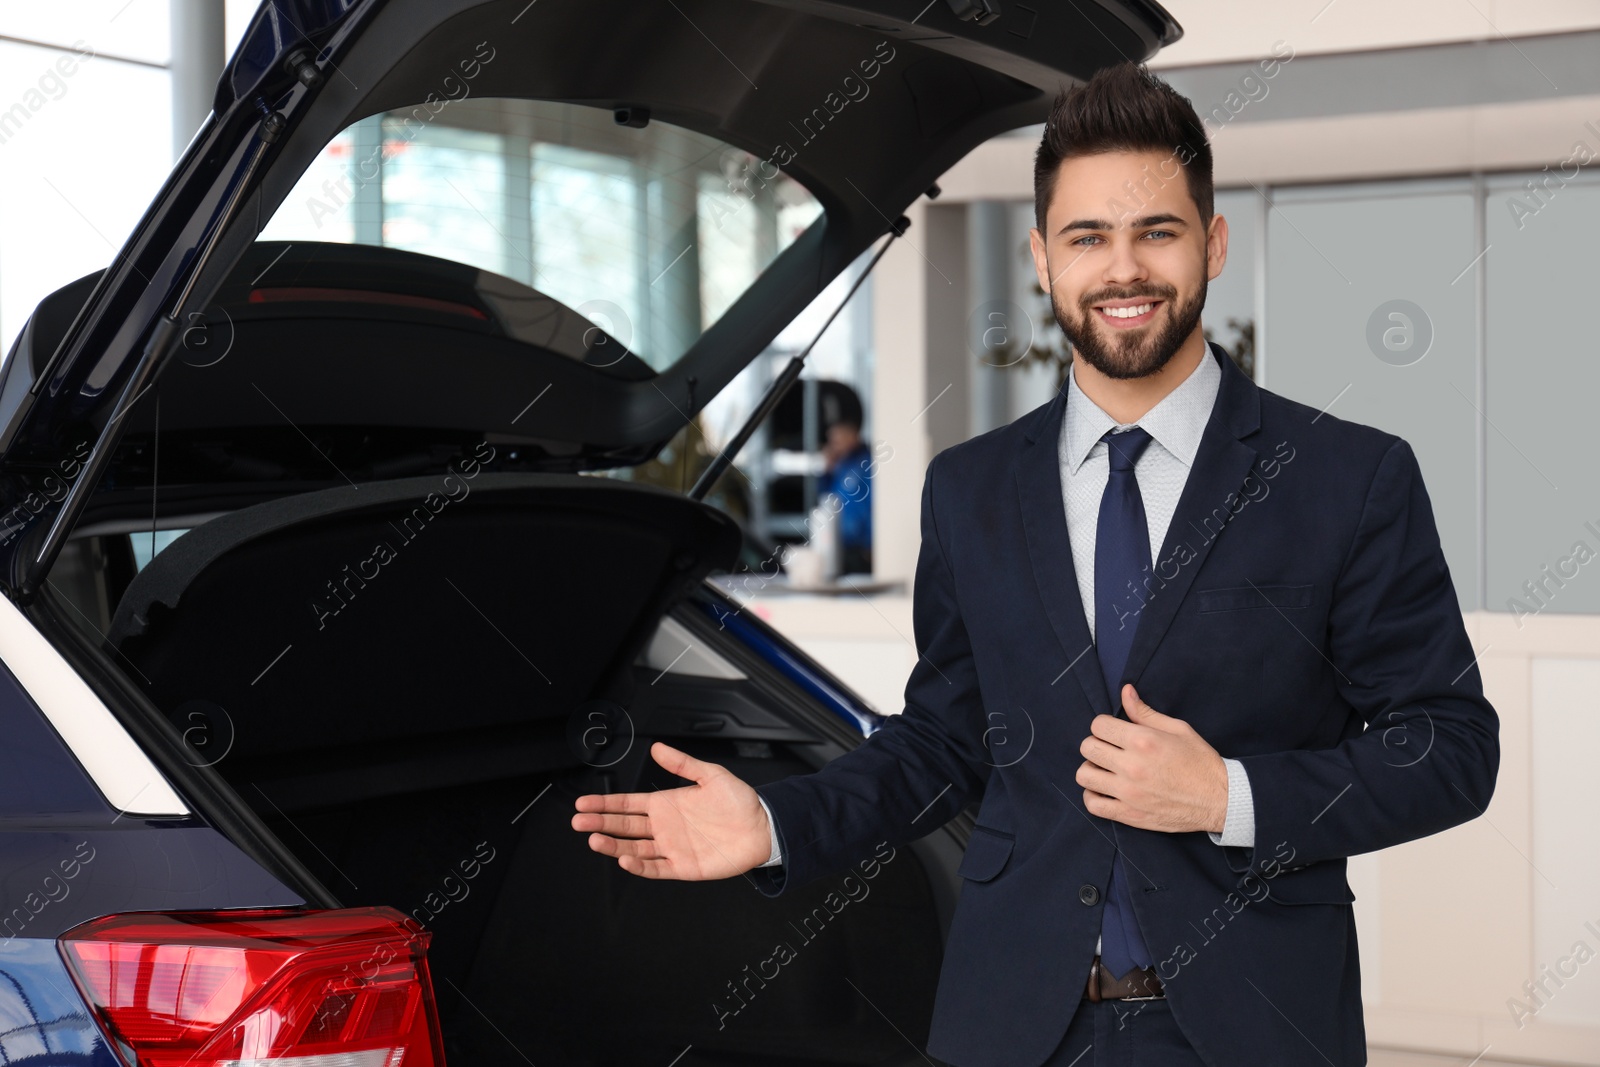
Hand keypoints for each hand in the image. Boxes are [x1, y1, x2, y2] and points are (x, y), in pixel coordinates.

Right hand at [571, 741, 772, 878]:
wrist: (763, 827)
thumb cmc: (739, 802)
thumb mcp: (710, 775)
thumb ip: (682, 764)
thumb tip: (658, 747)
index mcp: (666, 804)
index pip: (627, 804)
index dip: (605, 804)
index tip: (584, 803)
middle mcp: (665, 827)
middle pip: (624, 826)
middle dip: (600, 823)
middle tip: (578, 821)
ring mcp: (672, 848)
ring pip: (634, 848)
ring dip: (613, 845)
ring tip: (594, 839)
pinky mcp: (683, 867)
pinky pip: (656, 867)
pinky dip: (639, 865)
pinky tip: (624, 859)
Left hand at [1076, 684, 1227, 833]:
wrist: (1220, 800)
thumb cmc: (1200, 762)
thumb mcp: (1178, 729)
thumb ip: (1146, 713)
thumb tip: (1125, 691)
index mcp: (1143, 741)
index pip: (1098, 725)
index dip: (1104, 725)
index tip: (1114, 732)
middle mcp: (1132, 766)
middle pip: (1088, 748)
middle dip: (1097, 744)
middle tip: (1111, 749)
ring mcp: (1128, 793)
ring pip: (1084, 776)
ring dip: (1092, 769)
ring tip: (1106, 769)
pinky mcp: (1130, 814)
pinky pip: (1093, 805)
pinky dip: (1093, 796)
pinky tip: (1105, 790)